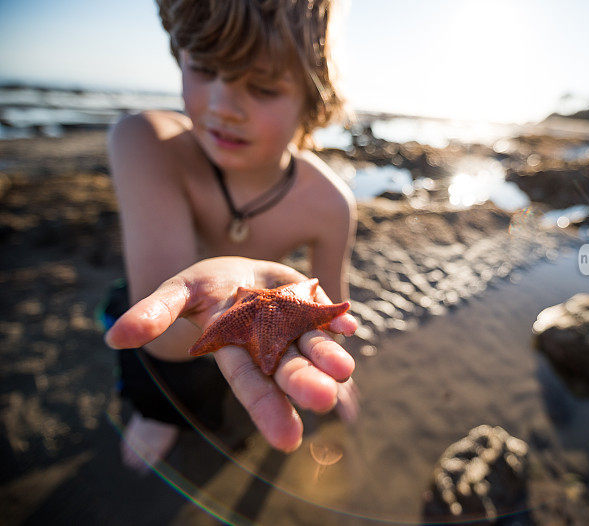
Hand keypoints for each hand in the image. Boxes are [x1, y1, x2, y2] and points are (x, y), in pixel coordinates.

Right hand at [104, 256, 358, 451]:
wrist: (238, 269)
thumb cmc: (204, 287)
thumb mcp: (177, 293)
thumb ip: (152, 314)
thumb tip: (115, 338)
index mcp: (235, 349)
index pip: (250, 384)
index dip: (267, 409)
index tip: (287, 441)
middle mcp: (269, 343)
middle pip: (287, 369)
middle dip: (304, 385)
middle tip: (325, 401)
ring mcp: (294, 324)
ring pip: (313, 345)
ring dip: (330, 356)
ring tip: (344, 369)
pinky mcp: (312, 303)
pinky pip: (328, 313)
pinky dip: (339, 320)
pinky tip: (350, 325)